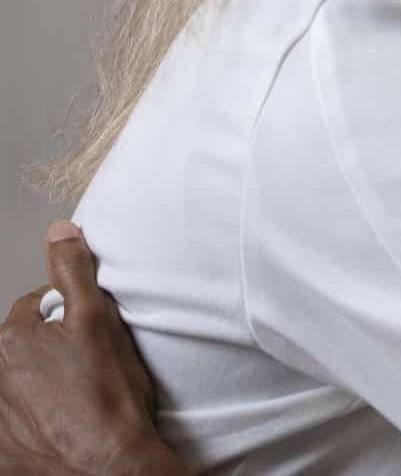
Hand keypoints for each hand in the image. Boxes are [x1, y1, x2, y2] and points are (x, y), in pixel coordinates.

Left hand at [0, 223, 186, 475]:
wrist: (108, 466)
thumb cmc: (108, 398)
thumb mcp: (99, 321)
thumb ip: (74, 273)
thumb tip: (59, 231)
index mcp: (14, 339)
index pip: (34, 307)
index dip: (66, 313)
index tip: (88, 331)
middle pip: (25, 347)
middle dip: (51, 350)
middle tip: (89, 365)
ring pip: (21, 384)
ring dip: (42, 385)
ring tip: (79, 398)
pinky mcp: (4, 446)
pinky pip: (15, 423)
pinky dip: (33, 421)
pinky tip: (61, 425)